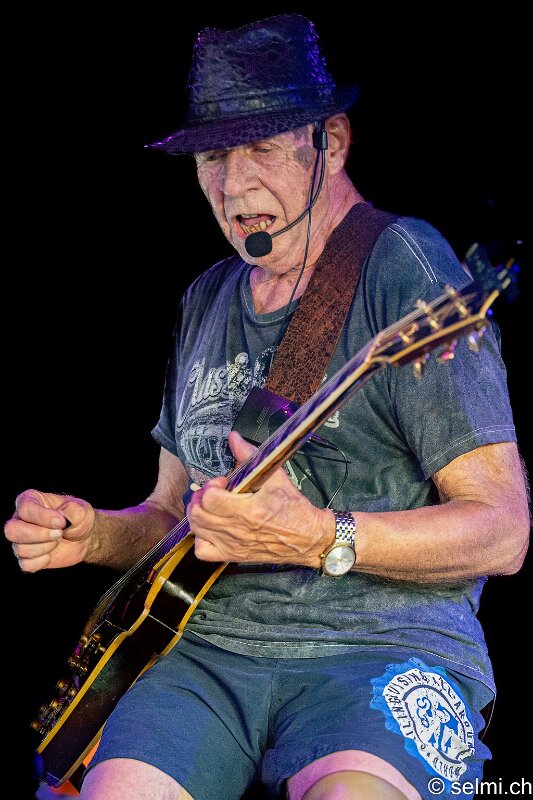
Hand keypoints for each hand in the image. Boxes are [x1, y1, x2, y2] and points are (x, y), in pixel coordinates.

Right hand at [4, 489, 95, 572]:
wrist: (83, 538)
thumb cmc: (79, 519)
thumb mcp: (82, 510)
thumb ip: (73, 510)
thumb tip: (60, 516)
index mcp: (30, 500)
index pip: (25, 509)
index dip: (43, 517)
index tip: (62, 522)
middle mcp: (20, 519)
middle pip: (12, 530)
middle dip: (38, 535)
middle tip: (59, 534)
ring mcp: (21, 539)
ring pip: (20, 549)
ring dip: (44, 547)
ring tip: (58, 541)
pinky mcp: (26, 556)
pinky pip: (25, 564)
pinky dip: (41, 561)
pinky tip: (51, 554)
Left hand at [187, 431, 333, 565]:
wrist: (308, 538)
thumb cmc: (294, 509)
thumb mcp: (276, 478)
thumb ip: (251, 456)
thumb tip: (234, 438)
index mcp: (248, 511)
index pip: (210, 498)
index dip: (212, 485)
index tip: (224, 482)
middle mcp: (237, 530)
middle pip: (198, 514)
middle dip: (200, 498)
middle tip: (213, 492)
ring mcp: (233, 545)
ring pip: (197, 531)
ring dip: (198, 515)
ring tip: (209, 507)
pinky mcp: (234, 555)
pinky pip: (203, 551)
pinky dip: (200, 539)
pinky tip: (210, 529)